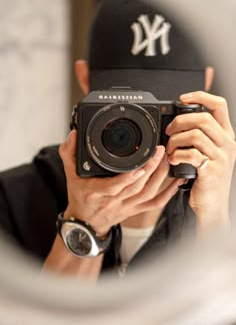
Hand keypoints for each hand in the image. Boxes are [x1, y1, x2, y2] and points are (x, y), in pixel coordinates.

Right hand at [59, 130, 184, 235]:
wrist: (85, 223)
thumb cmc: (80, 197)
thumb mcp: (70, 174)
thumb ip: (69, 153)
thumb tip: (74, 134)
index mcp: (97, 191)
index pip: (113, 187)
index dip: (127, 179)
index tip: (139, 167)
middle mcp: (114, 200)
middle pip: (136, 187)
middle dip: (151, 169)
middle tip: (160, 151)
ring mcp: (127, 206)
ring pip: (148, 193)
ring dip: (160, 177)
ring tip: (168, 159)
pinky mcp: (136, 209)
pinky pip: (155, 203)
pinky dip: (168, 193)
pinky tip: (177, 180)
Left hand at [165, 91, 235, 227]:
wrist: (212, 205)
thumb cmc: (207, 177)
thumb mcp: (209, 152)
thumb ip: (200, 135)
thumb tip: (177, 121)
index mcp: (226, 135)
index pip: (219, 105)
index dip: (201, 96)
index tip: (183, 98)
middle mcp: (227, 144)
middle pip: (203, 118)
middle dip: (180, 122)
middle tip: (169, 132)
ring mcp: (221, 157)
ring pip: (195, 135)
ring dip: (176, 141)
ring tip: (170, 150)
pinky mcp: (211, 170)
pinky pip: (191, 154)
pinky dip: (177, 155)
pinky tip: (172, 160)